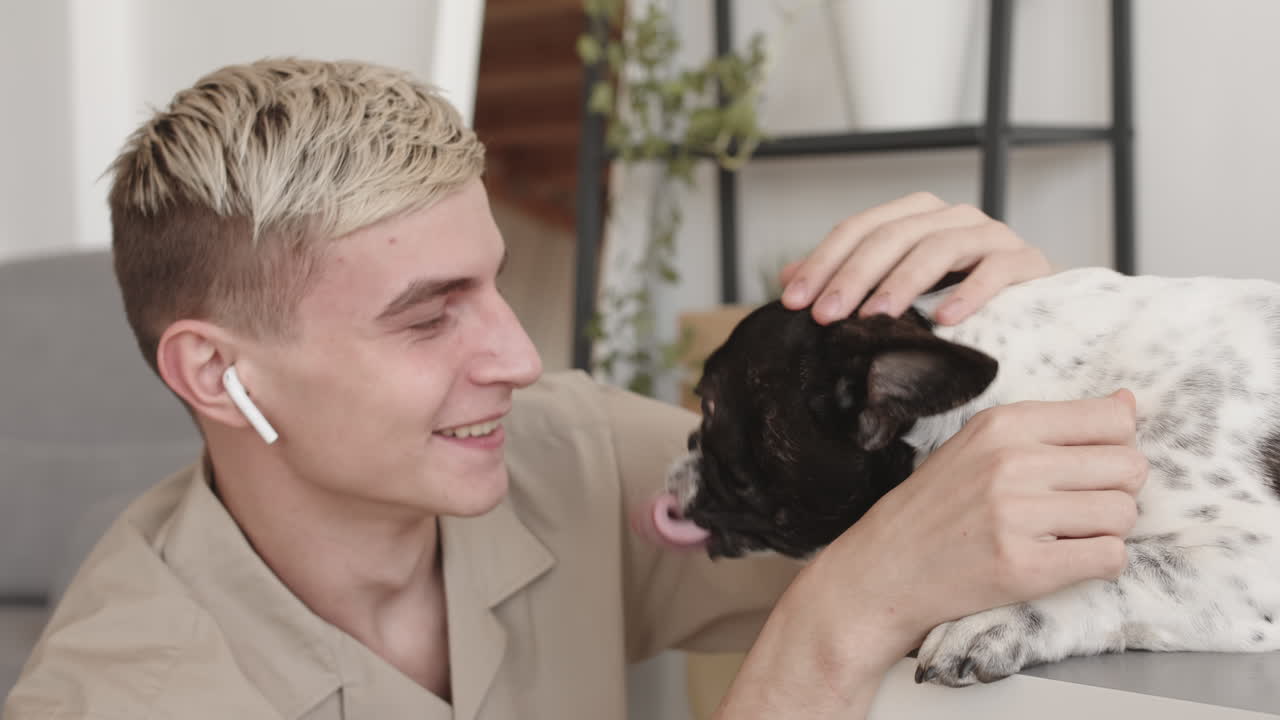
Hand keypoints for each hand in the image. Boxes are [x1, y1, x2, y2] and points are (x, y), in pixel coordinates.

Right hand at [713, 391, 1144, 718]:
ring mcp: (1018, 515)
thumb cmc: (937, 506)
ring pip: (1124, 514)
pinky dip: (1098, 562)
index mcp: (1003, 424)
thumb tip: (1130, 403)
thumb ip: (1052, 425)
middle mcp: (1012, 463)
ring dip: (1106, 530)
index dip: (1115, 445)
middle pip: (1130, 467)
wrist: (885, 568)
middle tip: (1077, 506)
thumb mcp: (981, 445)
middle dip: (1115, 490)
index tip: (1089, 465)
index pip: (1112, 418)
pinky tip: (1062, 559)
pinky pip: (1110, 557)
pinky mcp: (1025, 566)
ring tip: (1064, 534)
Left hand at [778, 192, 1051, 325]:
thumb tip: (787, 279)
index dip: (822, 263)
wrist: (1033, 307)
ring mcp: (991, 234)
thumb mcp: (895, 286)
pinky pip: (996, 269)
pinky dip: (970, 292)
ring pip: (938, 247)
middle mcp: (951, 216)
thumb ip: (847, 277)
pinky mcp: (1027, 260)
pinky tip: (946, 318)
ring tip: (875, 318)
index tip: (794, 302)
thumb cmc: (954, 296)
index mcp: (914, 215)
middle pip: (892, 236)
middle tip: (824, 317)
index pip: (858, 229)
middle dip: (852, 276)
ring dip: (902, 283)